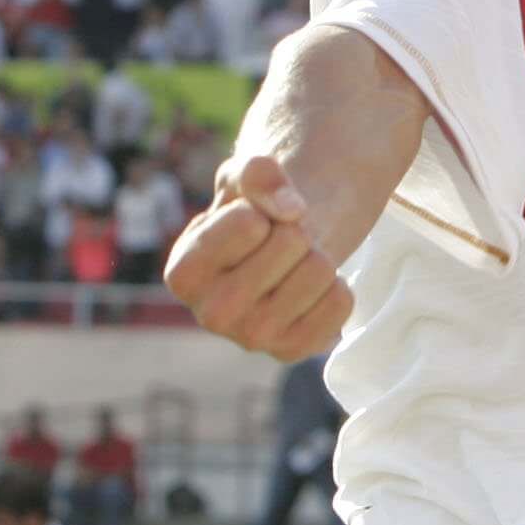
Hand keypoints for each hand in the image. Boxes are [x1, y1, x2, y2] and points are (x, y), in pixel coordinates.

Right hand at [165, 153, 352, 360]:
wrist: (279, 247)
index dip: (261, 208)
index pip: (248, 223)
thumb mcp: (244, 176)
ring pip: (320, 269)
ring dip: (316, 255)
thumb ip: (257, 173)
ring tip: (293, 265)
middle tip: (278, 243)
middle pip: (291, 242)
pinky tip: (308, 291)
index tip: (251, 222)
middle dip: (294, 229)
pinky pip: (342, 301)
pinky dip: (336, 285)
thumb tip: (292, 210)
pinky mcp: (292, 351)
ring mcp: (252, 339)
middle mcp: (210, 316)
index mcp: (182, 275)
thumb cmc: (251, 210)